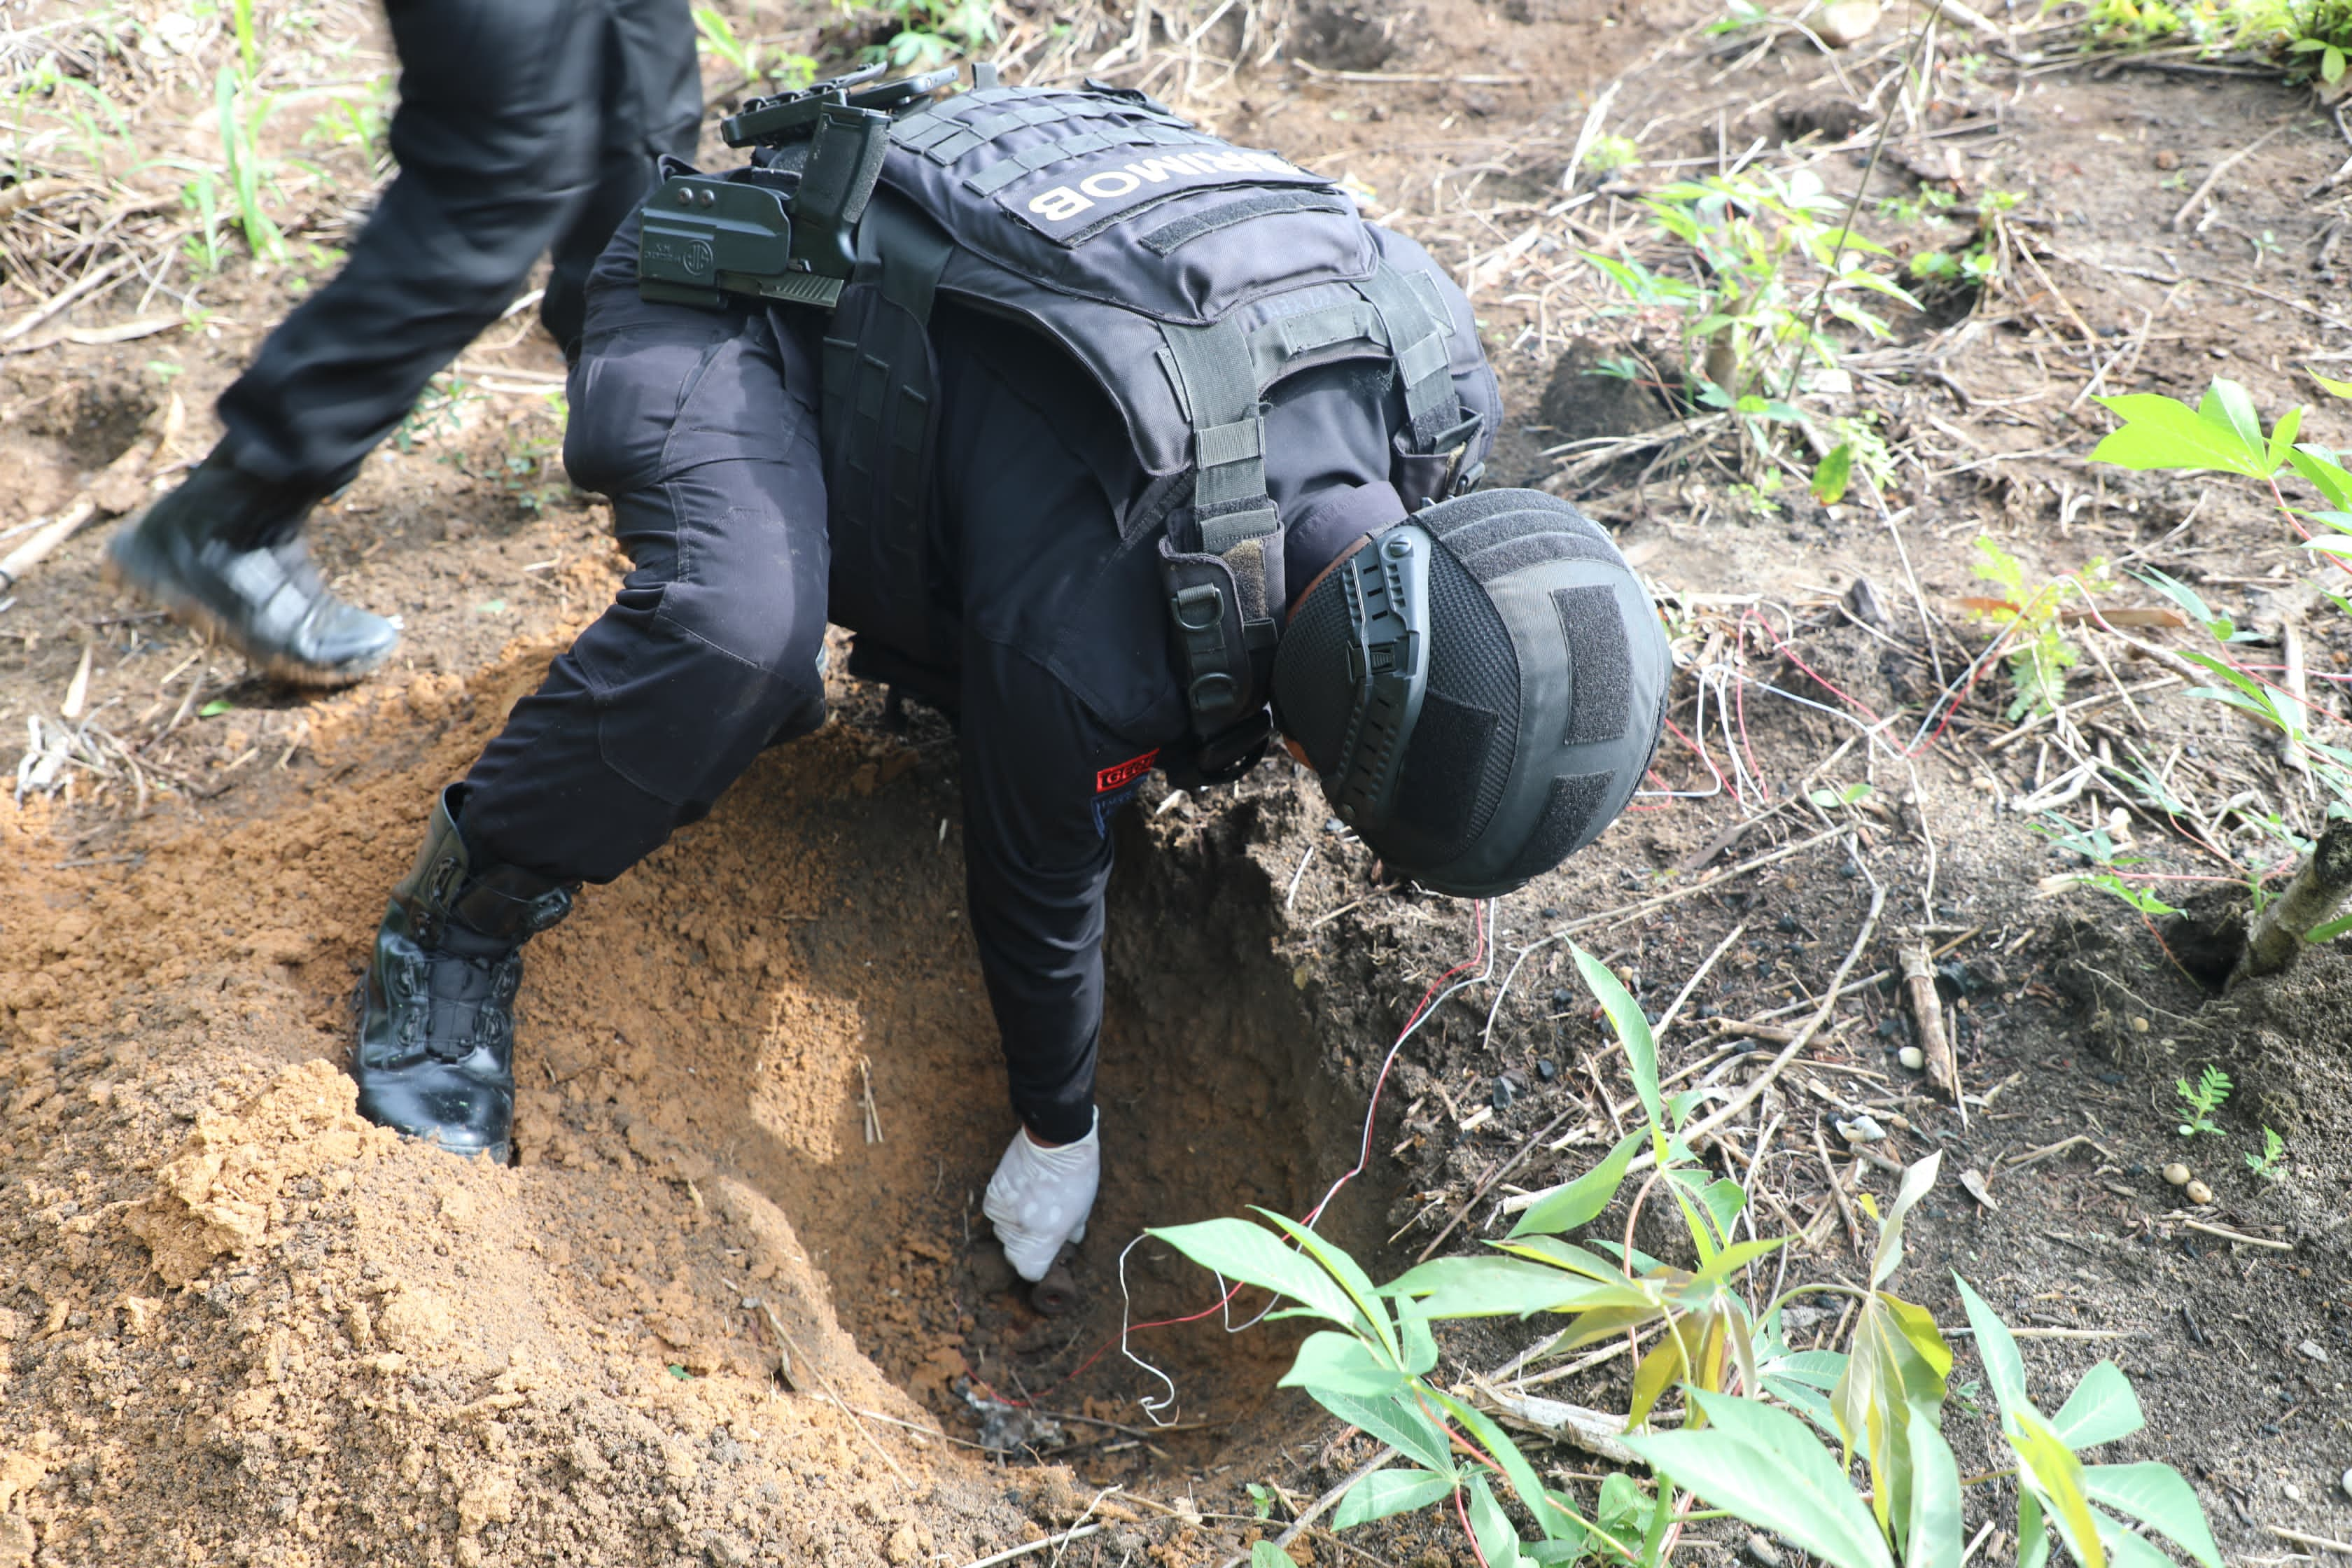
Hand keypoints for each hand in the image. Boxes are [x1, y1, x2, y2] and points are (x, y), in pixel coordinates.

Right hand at [982, 1112, 1098, 1283]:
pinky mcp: (992, 1192)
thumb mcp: (1083, 1209)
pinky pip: (994, 1211)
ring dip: (1014, 1226)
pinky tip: (1018, 1194)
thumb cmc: (1077, 1175)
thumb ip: (1072, 1233)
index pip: (1029, 1271)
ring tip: (1031, 1204)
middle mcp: (1021, 1228)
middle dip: (1025, 1247)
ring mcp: (1004, 1210)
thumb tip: (1068, 1243)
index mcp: (1045, 1237)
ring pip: (1002, 1232)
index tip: (1044, 1257)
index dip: (1037, 1266)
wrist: (1056, 1138)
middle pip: (1013, 1254)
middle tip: (1040, 1228)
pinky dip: (1005, 1208)